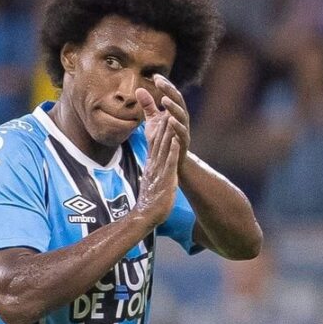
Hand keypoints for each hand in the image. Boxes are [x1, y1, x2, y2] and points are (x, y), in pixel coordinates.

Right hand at [132, 98, 180, 227]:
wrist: (145, 216)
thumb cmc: (149, 202)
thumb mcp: (150, 182)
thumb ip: (152, 173)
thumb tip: (151, 168)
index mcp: (151, 165)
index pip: (155, 143)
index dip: (159, 129)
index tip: (162, 115)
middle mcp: (154, 165)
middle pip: (158, 141)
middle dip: (163, 124)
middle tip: (166, 107)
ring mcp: (160, 172)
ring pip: (164, 149)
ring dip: (168, 133)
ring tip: (171, 117)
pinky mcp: (166, 180)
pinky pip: (170, 163)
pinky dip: (173, 151)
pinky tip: (177, 141)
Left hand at [136, 74, 190, 169]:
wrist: (170, 160)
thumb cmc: (163, 138)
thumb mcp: (153, 120)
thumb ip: (148, 106)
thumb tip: (139, 89)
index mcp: (175, 111)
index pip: (171, 94)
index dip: (165, 85)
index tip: (155, 76)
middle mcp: (181, 118)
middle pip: (178, 100)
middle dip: (169, 91)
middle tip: (159, 82)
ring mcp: (184, 129)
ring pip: (182, 115)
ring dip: (173, 107)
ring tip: (164, 99)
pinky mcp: (184, 142)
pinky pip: (182, 132)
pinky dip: (177, 125)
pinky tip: (170, 119)